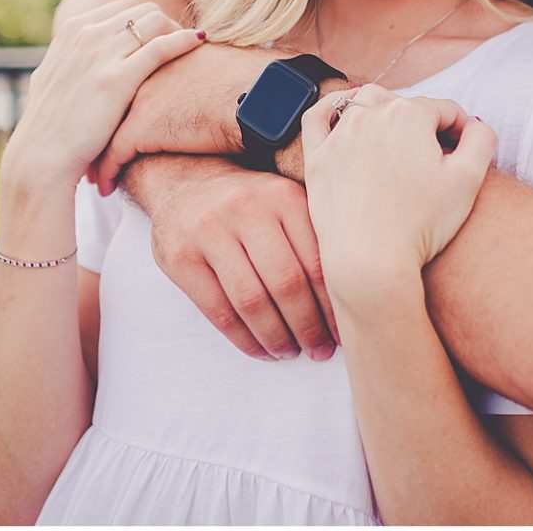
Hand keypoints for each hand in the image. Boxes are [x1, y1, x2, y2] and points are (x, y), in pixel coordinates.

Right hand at [3, 0, 201, 195]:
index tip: (159, 37)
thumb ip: (70, 57)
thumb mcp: (51, 76)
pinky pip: (162, 47)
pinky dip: (184, 40)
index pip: (122, 6)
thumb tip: (80, 51)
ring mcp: (101, 54)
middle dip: (163, 23)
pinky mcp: (117, 78)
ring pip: (155, 21)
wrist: (40, 159)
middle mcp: (86, 33)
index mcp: (72, 29)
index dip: (145, 20)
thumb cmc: (49, 125)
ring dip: (176, 30)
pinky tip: (199, 42)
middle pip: (142, 10)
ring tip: (189, 47)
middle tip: (178, 43)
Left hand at [90, 37, 268, 192]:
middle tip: (85, 146)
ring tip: (89, 173)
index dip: (110, 101)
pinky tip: (104, 189)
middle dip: (93, 125)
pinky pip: (112, 156)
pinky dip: (105, 174)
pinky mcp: (141, 126)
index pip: (121, 76)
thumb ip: (194, 72)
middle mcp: (143, 69)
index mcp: (159, 52)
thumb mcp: (215, 69)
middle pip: (104, 100)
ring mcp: (139, 96)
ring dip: (93, 153)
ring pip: (101, 130)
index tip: (102, 120)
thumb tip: (201, 84)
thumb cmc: (251, 84)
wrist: (261, 96)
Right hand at [134, 158, 338, 361]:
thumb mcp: (282, 200)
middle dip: (307, 327)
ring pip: (251, 301)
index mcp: (281, 195)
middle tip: (319, 351)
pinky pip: (218, 311)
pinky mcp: (181, 257)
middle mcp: (246, 208)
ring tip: (291, 353)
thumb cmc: (249, 201)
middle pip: (286, 283)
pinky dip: (244, 339)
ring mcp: (209, 232)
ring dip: (276, 338)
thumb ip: (311, 233)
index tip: (343, 330)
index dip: (331, 304)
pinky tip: (261, 350)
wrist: (185, 179)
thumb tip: (351, 292)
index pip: (315, 260)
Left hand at [301, 86, 495, 309]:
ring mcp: (340, 135)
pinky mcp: (317, 159)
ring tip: (397, 140)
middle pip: (406, 106)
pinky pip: (318, 118)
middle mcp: (371, 114)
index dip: (461, 131)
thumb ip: (481, 140)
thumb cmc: (421, 224)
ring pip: (365, 105)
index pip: (445, 110)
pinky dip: (329, 108)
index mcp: (409, 114)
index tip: (465, 155)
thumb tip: (475, 124)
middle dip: (423, 124)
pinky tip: (340, 114)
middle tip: (434, 158)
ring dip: (384, 114)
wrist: (370, 264)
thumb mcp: (469, 180)